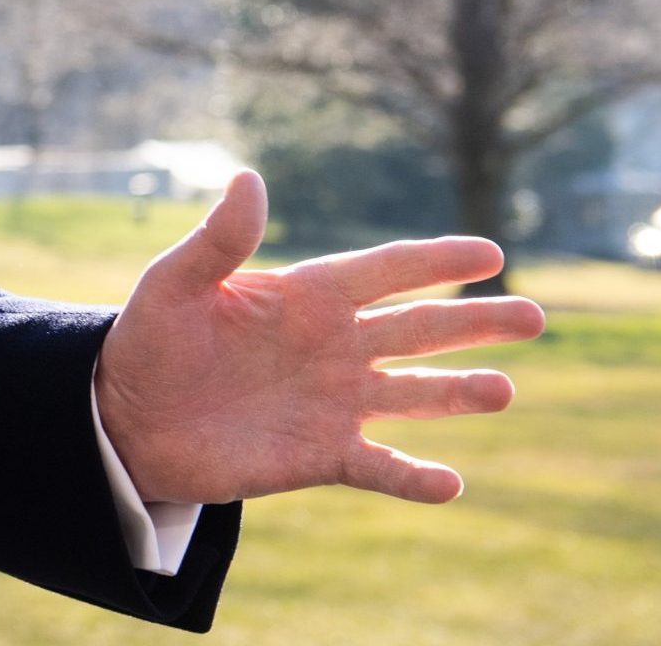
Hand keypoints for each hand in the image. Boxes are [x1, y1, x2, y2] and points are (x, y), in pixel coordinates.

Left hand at [94, 170, 545, 505]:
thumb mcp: (173, 285)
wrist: (125, 420)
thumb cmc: (149, 342)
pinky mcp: (321, 456)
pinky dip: (414, 477)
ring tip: (505, 391)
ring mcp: (333, 402)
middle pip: (419, 330)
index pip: (384, 272)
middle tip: (534, 316)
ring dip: (460, 394)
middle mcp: (333, 347)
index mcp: (305, 298)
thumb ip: (218, 241)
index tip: (490, 250)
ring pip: (414, 395)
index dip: (435, 260)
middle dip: (476, 322)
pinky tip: (449, 483)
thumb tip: (248, 177)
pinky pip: (380, 466)